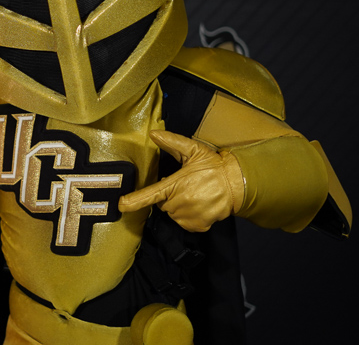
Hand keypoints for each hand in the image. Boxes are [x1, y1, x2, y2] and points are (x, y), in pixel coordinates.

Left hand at [117, 130, 244, 231]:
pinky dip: (188, 215)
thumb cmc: (213, 166)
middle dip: (169, 195)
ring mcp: (189, 216)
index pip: (151, 194)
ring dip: (178, 205)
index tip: (121, 205)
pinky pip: (184, 222)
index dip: (134, 201)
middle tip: (184, 186)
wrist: (237, 183)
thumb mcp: (193, 150)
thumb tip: (153, 134)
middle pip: (162, 203)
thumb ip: (172, 142)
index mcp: (175, 185)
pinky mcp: (197, 226)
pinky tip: (198, 204)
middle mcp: (180, 203)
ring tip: (194, 194)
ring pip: (173, 213)